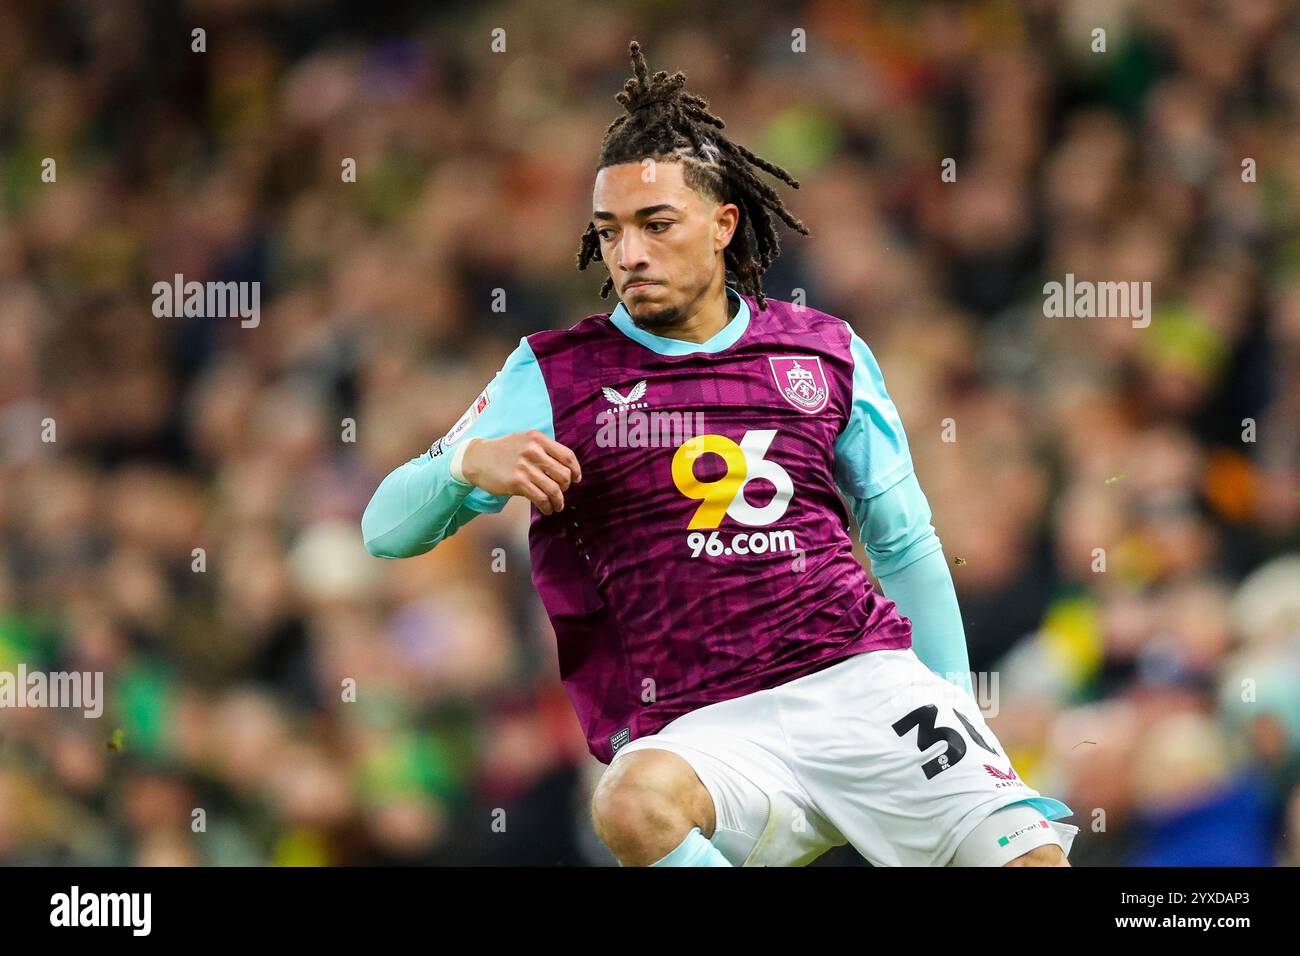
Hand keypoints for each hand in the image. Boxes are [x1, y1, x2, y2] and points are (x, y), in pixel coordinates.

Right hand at [460, 430, 581, 514]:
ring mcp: (525, 467)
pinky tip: (547, 509)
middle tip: (562, 492)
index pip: (567, 456)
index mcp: (538, 439)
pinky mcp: (517, 482)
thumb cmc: (503, 451)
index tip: (576, 479)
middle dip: (566, 487)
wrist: (477, 458)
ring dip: (558, 501)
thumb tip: (565, 467)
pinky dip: (547, 506)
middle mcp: (533, 451)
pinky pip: (541, 498)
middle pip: (564, 474)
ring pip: (554, 489)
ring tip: (557, 506)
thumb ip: (543, 449)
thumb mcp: (524, 440)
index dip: (576, 470)